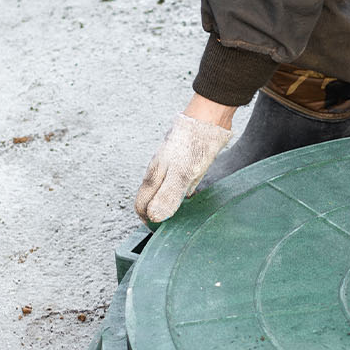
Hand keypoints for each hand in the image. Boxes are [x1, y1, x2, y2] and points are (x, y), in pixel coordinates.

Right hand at [135, 108, 232, 223]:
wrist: (207, 118)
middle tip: (174, 224)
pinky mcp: (182, 161)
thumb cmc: (194, 145)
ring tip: (183, 211)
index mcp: (154, 175)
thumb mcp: (182, 174)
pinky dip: (182, 192)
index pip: (141, 204)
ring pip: (164, 190)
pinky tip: (192, 192)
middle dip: (158, 213)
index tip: (161, 230)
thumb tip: (154, 217)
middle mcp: (159, 171)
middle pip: (152, 198)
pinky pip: (177, 182)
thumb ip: (168, 196)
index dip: (148, 220)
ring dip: (170, 203)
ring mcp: (170, 165)